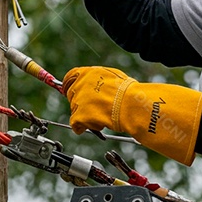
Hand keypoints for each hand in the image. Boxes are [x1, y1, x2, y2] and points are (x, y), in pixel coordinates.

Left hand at [63, 66, 201, 165]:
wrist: (131, 104)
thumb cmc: (128, 92)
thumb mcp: (113, 77)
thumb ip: (100, 80)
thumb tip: (100, 84)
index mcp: (87, 73)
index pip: (70, 77)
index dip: (71, 86)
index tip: (73, 92)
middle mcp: (80, 85)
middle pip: (71, 95)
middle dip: (80, 103)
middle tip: (92, 109)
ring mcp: (78, 100)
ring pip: (75, 111)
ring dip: (85, 116)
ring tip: (102, 117)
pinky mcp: (79, 116)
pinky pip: (76, 125)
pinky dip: (83, 128)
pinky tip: (96, 126)